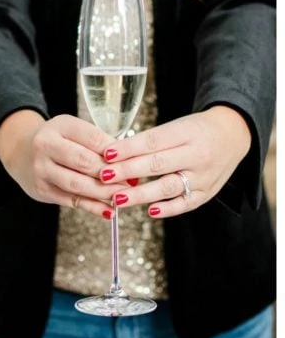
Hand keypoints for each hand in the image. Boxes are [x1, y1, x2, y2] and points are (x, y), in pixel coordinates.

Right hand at [0, 111, 127, 218]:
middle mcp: (45, 145)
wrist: (22, 151)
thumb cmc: (57, 140)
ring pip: (77, 184)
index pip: (93, 139)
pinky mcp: (41, 190)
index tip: (134, 161)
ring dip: (104, 193)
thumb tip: (130, 161)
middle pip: (84, 162)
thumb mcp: (73, 130)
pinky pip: (71, 201)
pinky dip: (92, 207)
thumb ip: (97, 142)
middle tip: (133, 182)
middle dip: (112, 174)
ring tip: (124, 196)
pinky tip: (109, 211)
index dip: (115, 152)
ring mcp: (41, 169)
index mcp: (59, 126)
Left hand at [97, 106, 250, 217]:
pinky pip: (187, 203)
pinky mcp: (208, 192)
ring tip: (118, 198)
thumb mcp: (175, 126)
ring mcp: (204, 176)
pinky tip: (150, 211)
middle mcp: (197, 155)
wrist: (234, 134)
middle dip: (129, 171)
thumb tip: (113, 154)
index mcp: (186, 133)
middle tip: (104, 176)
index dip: (128, 149)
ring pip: (170, 187)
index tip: (106, 154)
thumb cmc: (195, 130)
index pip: (153, 142)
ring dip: (142, 194)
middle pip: (158, 164)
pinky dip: (169, 209)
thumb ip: (149, 141)